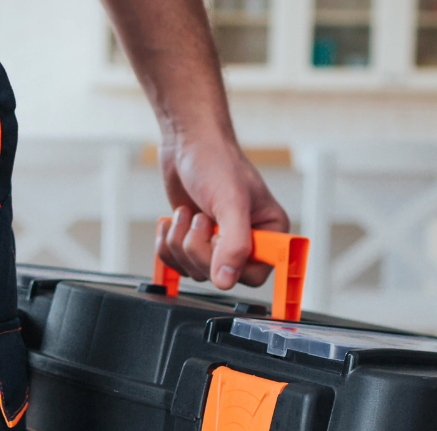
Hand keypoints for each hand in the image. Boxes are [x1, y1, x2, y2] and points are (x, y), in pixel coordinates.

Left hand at [155, 134, 290, 290]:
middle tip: (201, 217)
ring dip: (180, 242)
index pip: (254, 275)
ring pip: (194, 270)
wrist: (187, 144)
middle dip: (198, 247)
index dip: (230, 262)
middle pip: (219, 276)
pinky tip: (172, 221)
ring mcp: (218, 244)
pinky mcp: (195, 242)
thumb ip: (234, 244)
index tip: (219, 238)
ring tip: (187, 213)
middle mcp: (247, 242)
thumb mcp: (230, 202)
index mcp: (269, 233)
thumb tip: (226, 280)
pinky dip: (167, 244)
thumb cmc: (216, 162)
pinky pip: (176, 264)